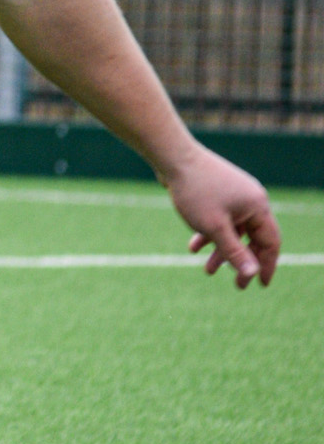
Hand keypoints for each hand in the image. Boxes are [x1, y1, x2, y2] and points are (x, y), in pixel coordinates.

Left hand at [166, 146, 280, 287]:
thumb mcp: (215, 228)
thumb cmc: (195, 192)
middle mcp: (251, 200)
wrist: (173, 158)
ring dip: (222, 250)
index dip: (267, 265)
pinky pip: (221, 220)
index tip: (260, 285)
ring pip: (234, 231)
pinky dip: (210, 234)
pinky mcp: (219, 193)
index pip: (270, 242)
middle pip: (253, 238)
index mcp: (258, 207)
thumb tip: (252, 273)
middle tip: (236, 285)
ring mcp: (235, 195)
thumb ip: (234, 252)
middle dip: (242, 261)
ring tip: (207, 270)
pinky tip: (193, 247)